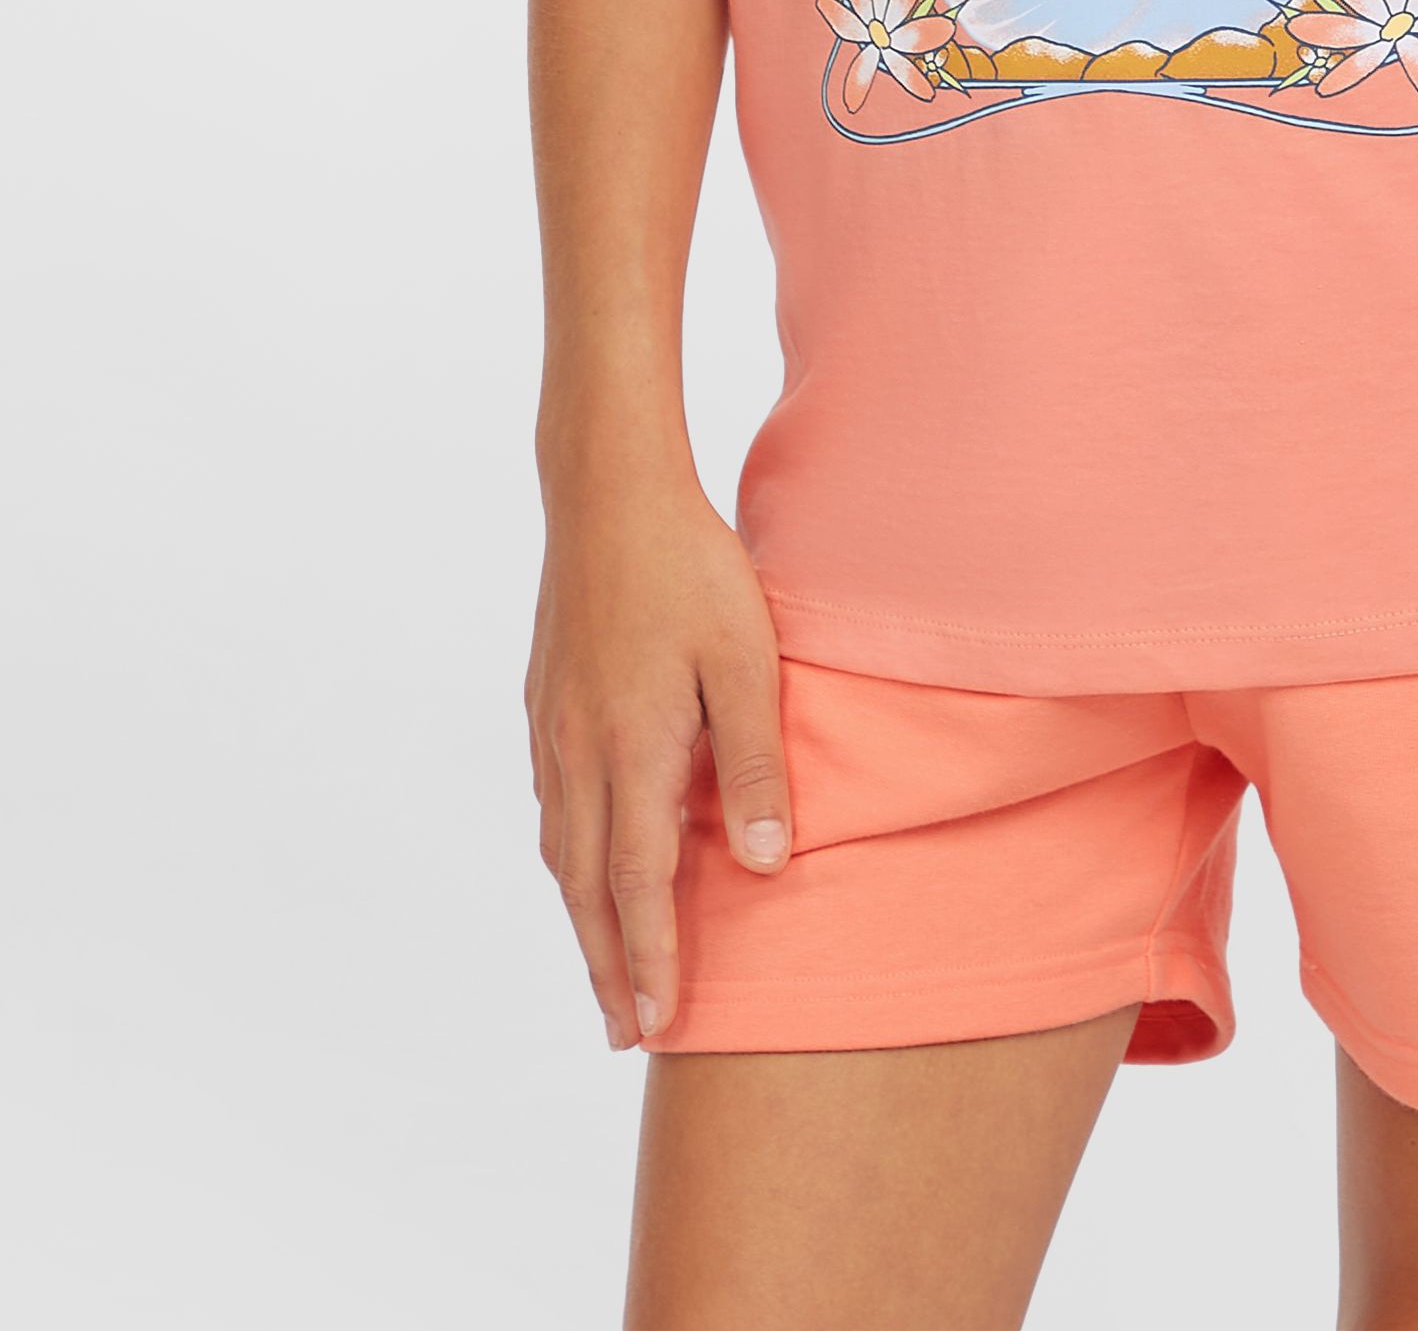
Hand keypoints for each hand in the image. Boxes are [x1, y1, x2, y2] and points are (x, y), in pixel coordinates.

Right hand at [525, 468, 793, 1046]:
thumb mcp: (746, 661)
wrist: (607, 489)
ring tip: (604, 968)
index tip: (659, 1026)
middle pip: (587, 886)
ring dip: (583, 918)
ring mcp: (552, 727)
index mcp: (630, 750)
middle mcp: (578, 752)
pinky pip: (552, 804)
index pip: (639, 884)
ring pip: (562, 849)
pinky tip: (582, 864)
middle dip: (606, 965)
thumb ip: (755, 765)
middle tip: (623, 1034)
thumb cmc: (690, 567)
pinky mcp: (543, 700)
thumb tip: (767, 865)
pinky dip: (568, 857)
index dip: (650, 960)